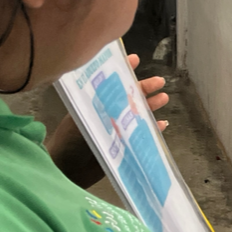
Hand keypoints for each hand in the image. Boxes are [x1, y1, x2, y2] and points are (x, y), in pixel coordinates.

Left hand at [48, 55, 172, 187]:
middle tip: (160, 81)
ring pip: (138, 115)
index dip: (123, 71)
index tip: (136, 59)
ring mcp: (116, 131)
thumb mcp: (81, 120)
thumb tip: (116, 91)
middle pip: (129, 97)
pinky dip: (151, 130)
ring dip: (150, 106)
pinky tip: (161, 125)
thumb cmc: (68, 144)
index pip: (112, 83)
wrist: (67, 172)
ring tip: (164, 98)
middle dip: (144, 88)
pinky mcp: (122, 147)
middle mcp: (107, 114)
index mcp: (95, 104)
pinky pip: (141, 136)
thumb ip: (98, 108)